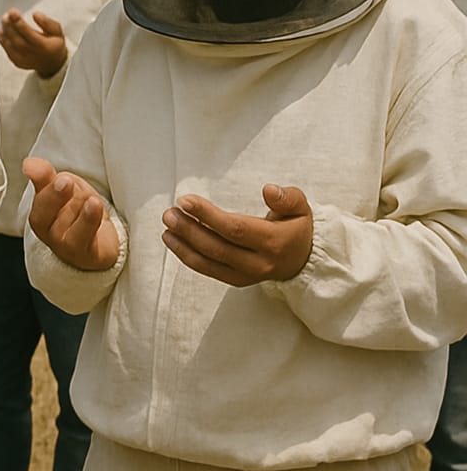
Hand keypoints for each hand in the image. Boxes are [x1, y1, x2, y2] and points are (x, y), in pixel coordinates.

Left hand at [0, 10, 67, 78]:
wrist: (52, 63)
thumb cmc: (54, 44)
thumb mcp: (57, 31)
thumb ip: (47, 22)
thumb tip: (35, 14)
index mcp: (44, 46)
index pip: (30, 35)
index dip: (20, 24)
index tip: (13, 12)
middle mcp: (33, 54)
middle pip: (18, 40)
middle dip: (10, 26)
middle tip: (6, 15)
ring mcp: (24, 60)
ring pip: (10, 45)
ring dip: (5, 31)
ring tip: (5, 19)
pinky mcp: (17, 62)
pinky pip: (7, 50)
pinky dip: (2, 39)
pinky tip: (2, 30)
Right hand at [23, 157, 119, 270]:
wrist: (100, 245)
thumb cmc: (77, 215)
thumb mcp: (63, 189)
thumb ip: (46, 176)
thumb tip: (28, 163)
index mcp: (41, 216)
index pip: (38, 201)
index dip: (43, 185)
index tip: (52, 173)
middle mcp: (50, 234)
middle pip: (46, 216)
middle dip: (55, 196)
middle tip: (64, 181)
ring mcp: (67, 247)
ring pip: (68, 225)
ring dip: (81, 208)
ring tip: (90, 198)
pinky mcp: (87, 255)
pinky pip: (85, 239)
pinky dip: (89, 221)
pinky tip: (94, 205)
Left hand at [161, 185, 312, 286]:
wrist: (303, 259)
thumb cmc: (296, 227)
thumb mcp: (301, 208)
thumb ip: (287, 198)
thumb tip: (269, 189)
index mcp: (274, 242)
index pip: (234, 229)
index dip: (208, 215)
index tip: (186, 201)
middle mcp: (259, 263)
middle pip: (217, 247)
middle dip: (189, 230)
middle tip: (170, 213)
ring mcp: (246, 275)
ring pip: (208, 262)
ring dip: (183, 244)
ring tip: (167, 226)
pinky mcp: (236, 280)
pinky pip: (207, 271)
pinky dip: (188, 256)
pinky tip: (173, 240)